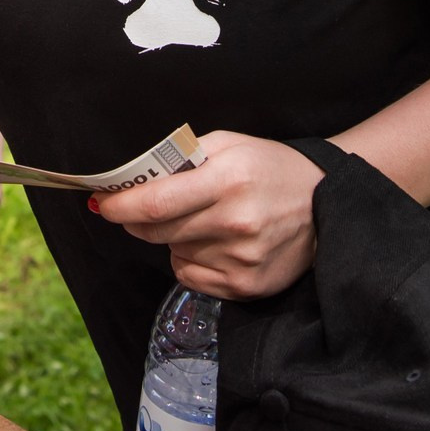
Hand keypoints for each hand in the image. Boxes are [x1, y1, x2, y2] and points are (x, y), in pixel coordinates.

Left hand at [90, 131, 322, 299]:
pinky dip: (192, 260)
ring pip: (174, 253)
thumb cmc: (270, 168)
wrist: (326, 203)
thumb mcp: (230, 144)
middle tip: (141, 210)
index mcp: (229, 179)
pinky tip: (215, 243)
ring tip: (205, 220)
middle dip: (138, 221)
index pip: (157, 202)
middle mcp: (236, 222)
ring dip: (174, 238)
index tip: (103, 204)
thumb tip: (135, 180)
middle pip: (158, 231)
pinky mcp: (248, 286)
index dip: (122, 205)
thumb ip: (183, 157)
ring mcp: (242, 258)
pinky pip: (192, 277)